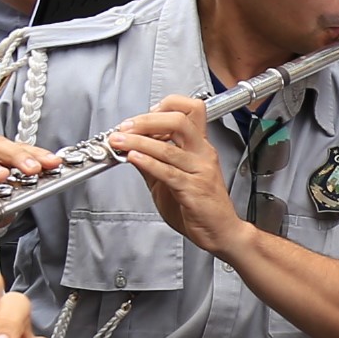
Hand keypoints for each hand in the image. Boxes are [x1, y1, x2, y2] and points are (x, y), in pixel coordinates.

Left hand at [106, 93, 247, 255]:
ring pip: (167, 147)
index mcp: (199, 147)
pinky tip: (133, 158)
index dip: (165, 106)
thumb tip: (130, 147)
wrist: (220, 232)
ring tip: (119, 142)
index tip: (143, 116)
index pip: (190, 109)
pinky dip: (147, 162)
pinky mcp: (193, 189)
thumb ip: (153, 162)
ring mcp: (199, 170)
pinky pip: (168, 171)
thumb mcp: (170, 179)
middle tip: (126, 127)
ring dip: (138, 142)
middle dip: (146, 120)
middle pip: (179, 120)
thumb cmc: (200, 207)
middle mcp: (202, 154)